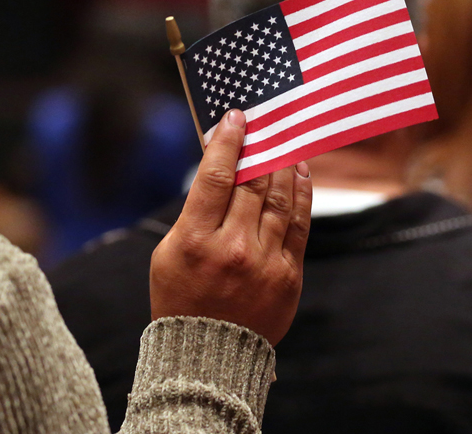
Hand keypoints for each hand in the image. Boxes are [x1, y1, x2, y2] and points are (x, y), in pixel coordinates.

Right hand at [150, 109, 311, 345]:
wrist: (209, 353)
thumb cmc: (182, 296)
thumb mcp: (170, 251)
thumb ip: (196, 211)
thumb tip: (222, 166)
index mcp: (194, 240)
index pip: (215, 177)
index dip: (229, 142)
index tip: (238, 118)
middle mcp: (232, 249)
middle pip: (253, 184)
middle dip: (261, 149)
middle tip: (267, 126)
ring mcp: (264, 263)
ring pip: (281, 200)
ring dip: (285, 167)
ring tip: (286, 145)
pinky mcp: (288, 275)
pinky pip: (299, 224)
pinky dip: (301, 194)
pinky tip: (300, 174)